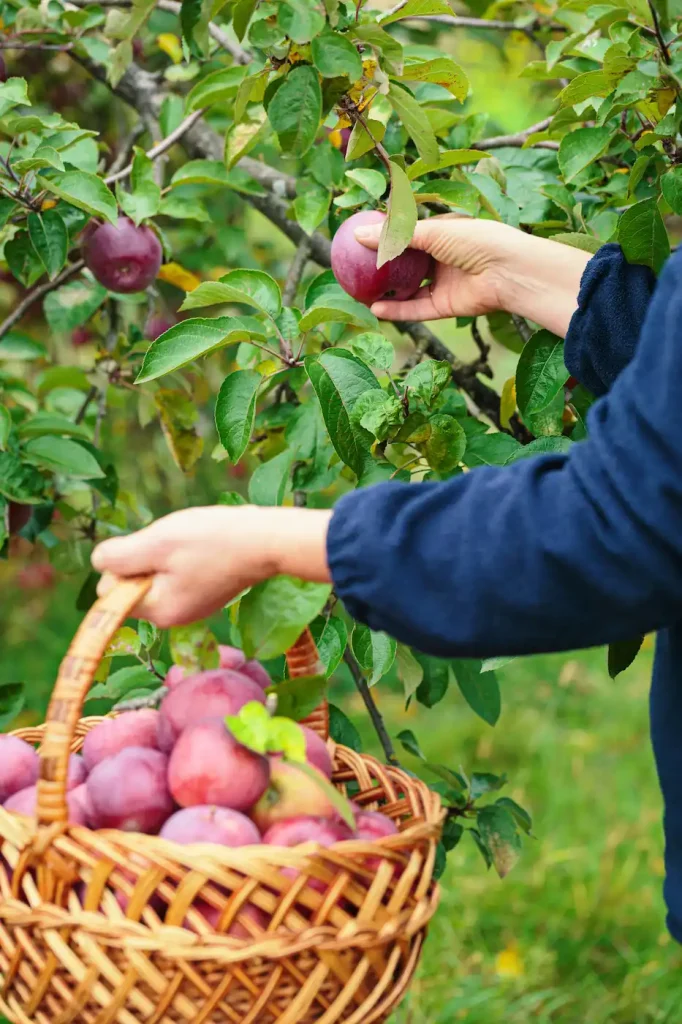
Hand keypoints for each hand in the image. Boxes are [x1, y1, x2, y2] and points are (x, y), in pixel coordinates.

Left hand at [91, 505, 331, 627]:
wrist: (267, 540)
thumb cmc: (213, 540)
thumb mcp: (156, 543)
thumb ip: (119, 556)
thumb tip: (99, 563)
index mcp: (158, 611)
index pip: (111, 593)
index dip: (123, 566)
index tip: (151, 551)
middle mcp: (174, 617)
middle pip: (134, 585)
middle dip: (144, 560)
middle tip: (172, 544)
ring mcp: (192, 606)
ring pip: (156, 576)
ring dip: (165, 555)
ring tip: (191, 543)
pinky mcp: (207, 592)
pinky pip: (177, 574)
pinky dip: (184, 557)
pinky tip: (205, 546)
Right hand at [354, 215, 592, 338]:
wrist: (509, 272)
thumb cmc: (476, 241)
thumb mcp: (433, 232)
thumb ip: (396, 236)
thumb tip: (358, 234)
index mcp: (443, 233)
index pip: (410, 232)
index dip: (387, 234)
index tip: (360, 236)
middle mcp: (442, 257)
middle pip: (407, 262)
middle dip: (383, 266)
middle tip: (354, 267)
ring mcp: (444, 282)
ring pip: (409, 289)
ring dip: (386, 292)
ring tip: (359, 292)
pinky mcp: (446, 306)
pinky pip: (416, 309)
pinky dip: (397, 310)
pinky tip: (375, 309)